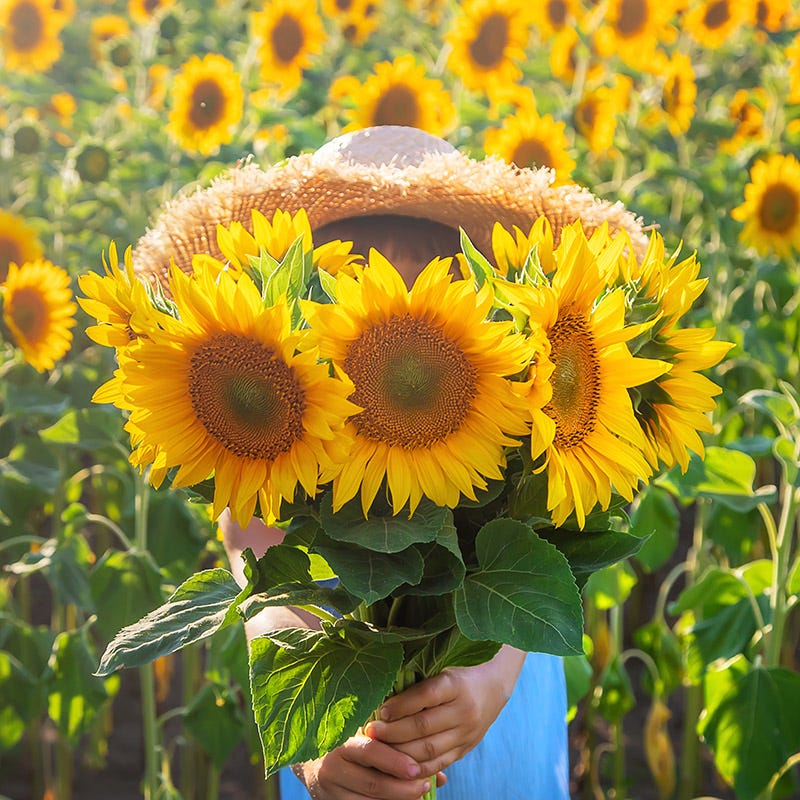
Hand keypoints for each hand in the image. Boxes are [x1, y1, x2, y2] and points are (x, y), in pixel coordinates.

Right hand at [293, 733, 443, 798]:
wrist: (312, 762)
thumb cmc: (349, 743)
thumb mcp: (367, 737)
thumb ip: (397, 747)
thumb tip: (440, 775)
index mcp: (342, 740)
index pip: (370, 750)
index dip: (395, 760)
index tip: (417, 767)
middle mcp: (333, 766)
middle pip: (372, 782)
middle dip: (402, 787)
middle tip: (424, 785)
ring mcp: (330, 790)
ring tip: (417, 796)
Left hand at [363, 647, 525, 778]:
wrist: (493, 688)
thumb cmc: (458, 674)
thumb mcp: (442, 669)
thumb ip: (418, 682)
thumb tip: (383, 694)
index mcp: (456, 684)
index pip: (425, 695)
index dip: (400, 705)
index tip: (380, 709)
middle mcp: (463, 710)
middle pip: (423, 726)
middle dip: (393, 732)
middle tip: (371, 732)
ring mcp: (466, 733)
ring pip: (428, 749)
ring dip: (400, 752)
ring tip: (380, 749)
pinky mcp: (465, 749)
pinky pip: (437, 764)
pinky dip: (416, 767)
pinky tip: (398, 765)